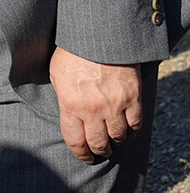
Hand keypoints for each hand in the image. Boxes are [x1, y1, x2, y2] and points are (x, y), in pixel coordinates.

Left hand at [49, 47, 142, 162]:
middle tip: (99, 152)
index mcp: (70, 105)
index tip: (84, 157)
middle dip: (98, 152)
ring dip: (116, 143)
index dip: (81, 154)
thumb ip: (63, 99)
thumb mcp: (57, 76)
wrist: (97, 35)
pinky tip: (127, 131)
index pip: (76, 141)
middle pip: (99, 144)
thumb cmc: (72, 53)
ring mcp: (115, 104)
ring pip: (118, 137)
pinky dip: (131, 132)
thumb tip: (68, 118)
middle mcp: (93, 109)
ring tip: (113, 142)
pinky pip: (135, 124)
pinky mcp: (133, 97)